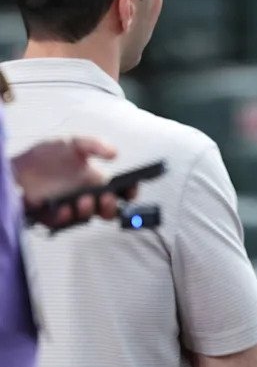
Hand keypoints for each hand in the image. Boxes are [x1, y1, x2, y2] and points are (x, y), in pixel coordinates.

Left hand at [12, 137, 128, 227]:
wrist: (15, 167)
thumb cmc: (47, 156)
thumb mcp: (73, 143)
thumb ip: (94, 144)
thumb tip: (115, 153)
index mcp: (96, 182)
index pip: (121, 192)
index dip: (130, 192)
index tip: (131, 188)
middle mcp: (87, 197)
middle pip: (108, 210)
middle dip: (112, 207)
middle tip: (107, 197)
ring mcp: (70, 208)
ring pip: (87, 217)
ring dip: (89, 210)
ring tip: (84, 200)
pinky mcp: (51, 217)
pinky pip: (63, 222)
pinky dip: (65, 217)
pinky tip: (64, 208)